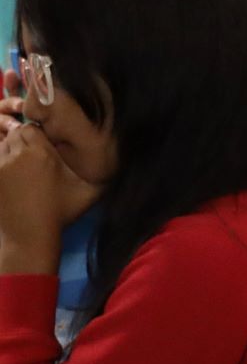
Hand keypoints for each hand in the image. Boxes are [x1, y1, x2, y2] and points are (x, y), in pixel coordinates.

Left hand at [0, 122, 91, 270]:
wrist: (29, 235)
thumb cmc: (60, 213)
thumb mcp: (86, 193)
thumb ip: (102, 176)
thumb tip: (117, 163)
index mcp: (41, 154)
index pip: (31, 128)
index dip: (36, 134)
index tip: (43, 146)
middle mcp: (18, 155)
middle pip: (15, 133)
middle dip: (22, 139)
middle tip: (32, 154)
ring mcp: (1, 165)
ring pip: (2, 144)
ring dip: (10, 149)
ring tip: (21, 163)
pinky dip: (3, 162)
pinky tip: (12, 174)